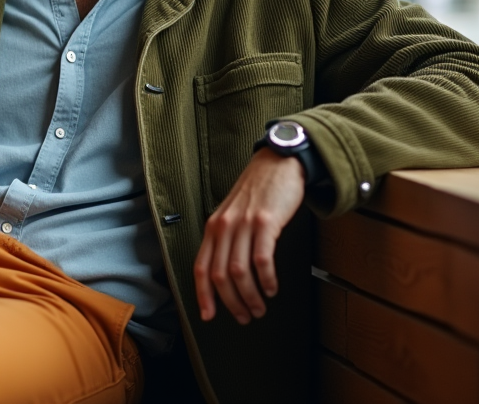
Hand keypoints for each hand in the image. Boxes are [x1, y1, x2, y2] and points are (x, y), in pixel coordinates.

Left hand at [193, 148, 304, 324]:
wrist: (277, 163)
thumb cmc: (258, 191)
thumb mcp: (233, 214)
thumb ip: (227, 239)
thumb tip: (226, 274)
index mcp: (213, 227)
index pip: (200, 267)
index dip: (202, 295)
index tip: (208, 315)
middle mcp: (223, 226)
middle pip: (218, 275)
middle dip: (231, 303)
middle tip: (245, 316)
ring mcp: (243, 224)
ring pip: (238, 272)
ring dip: (249, 296)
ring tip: (260, 307)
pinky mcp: (265, 222)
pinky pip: (261, 259)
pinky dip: (266, 279)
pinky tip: (271, 287)